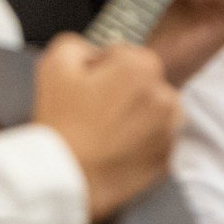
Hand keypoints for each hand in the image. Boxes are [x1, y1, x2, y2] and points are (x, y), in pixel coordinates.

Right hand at [33, 34, 179, 223]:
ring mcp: (170, 132)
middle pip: (145, 82)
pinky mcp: (167, 160)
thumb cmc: (60, 123)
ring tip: (106, 131)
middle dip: (124, 90)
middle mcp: (165, 98)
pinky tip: (114, 148)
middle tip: (94, 110)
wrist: (65, 179)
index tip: (87, 85)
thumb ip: (77, 44)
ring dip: (137, 114)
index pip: (126, 54)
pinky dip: (141, 141)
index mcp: (140, 70)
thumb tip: (94, 52)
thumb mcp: (53, 65)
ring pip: (156, 111)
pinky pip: (157, 140)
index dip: (103, 66)